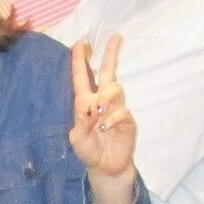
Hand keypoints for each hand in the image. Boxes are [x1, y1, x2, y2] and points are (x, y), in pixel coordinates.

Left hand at [68, 36, 138, 202]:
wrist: (105, 167)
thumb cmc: (89, 150)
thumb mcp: (76, 138)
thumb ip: (80, 121)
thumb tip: (88, 103)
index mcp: (85, 103)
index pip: (82, 78)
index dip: (80, 61)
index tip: (80, 42)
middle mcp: (102, 101)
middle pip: (108, 72)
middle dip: (111, 54)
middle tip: (116, 36)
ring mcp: (116, 109)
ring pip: (115, 88)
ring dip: (105, 97)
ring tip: (99, 112)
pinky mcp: (127, 120)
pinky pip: (121, 111)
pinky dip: (111, 119)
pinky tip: (105, 128)